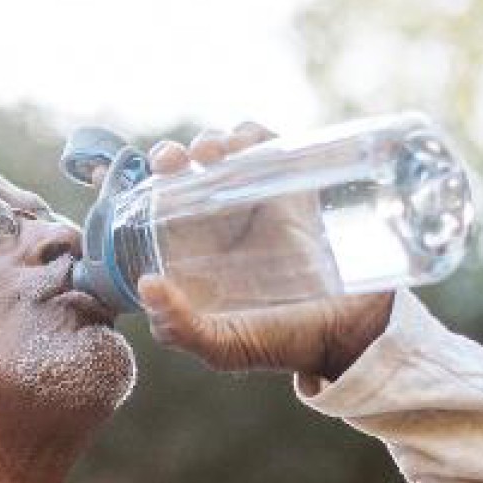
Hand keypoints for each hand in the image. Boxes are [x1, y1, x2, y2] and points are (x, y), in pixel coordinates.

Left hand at [137, 122, 394, 379]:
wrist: (348, 331)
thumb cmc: (282, 342)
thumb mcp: (223, 347)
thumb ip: (180, 328)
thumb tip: (147, 283)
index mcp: (194, 256)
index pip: (157, 209)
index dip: (141, 185)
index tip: (134, 175)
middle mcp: (221, 226)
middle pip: (185, 173)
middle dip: (173, 155)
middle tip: (177, 161)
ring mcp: (257, 205)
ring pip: (223, 154)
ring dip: (211, 141)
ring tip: (213, 154)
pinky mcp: (292, 190)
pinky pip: (268, 148)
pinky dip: (252, 134)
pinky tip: (244, 144)